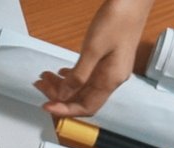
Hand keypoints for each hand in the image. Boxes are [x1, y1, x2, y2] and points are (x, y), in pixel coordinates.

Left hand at [34, 0, 150, 118]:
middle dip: (59, 96)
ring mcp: (110, 70)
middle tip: (41, 85)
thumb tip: (63, 95)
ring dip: (63, 85)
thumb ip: (78, 76)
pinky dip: (71, 77)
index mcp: (111, 80)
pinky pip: (87, 77)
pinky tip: (61, 73)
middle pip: (82, 98)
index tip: (46, 106)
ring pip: (82, 87)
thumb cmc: (117, 20)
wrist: (132, 0)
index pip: (86, 107)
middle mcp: (112, 79)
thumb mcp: (93, 49)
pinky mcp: (107, 61)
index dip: (65, 110)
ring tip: (45, 77)